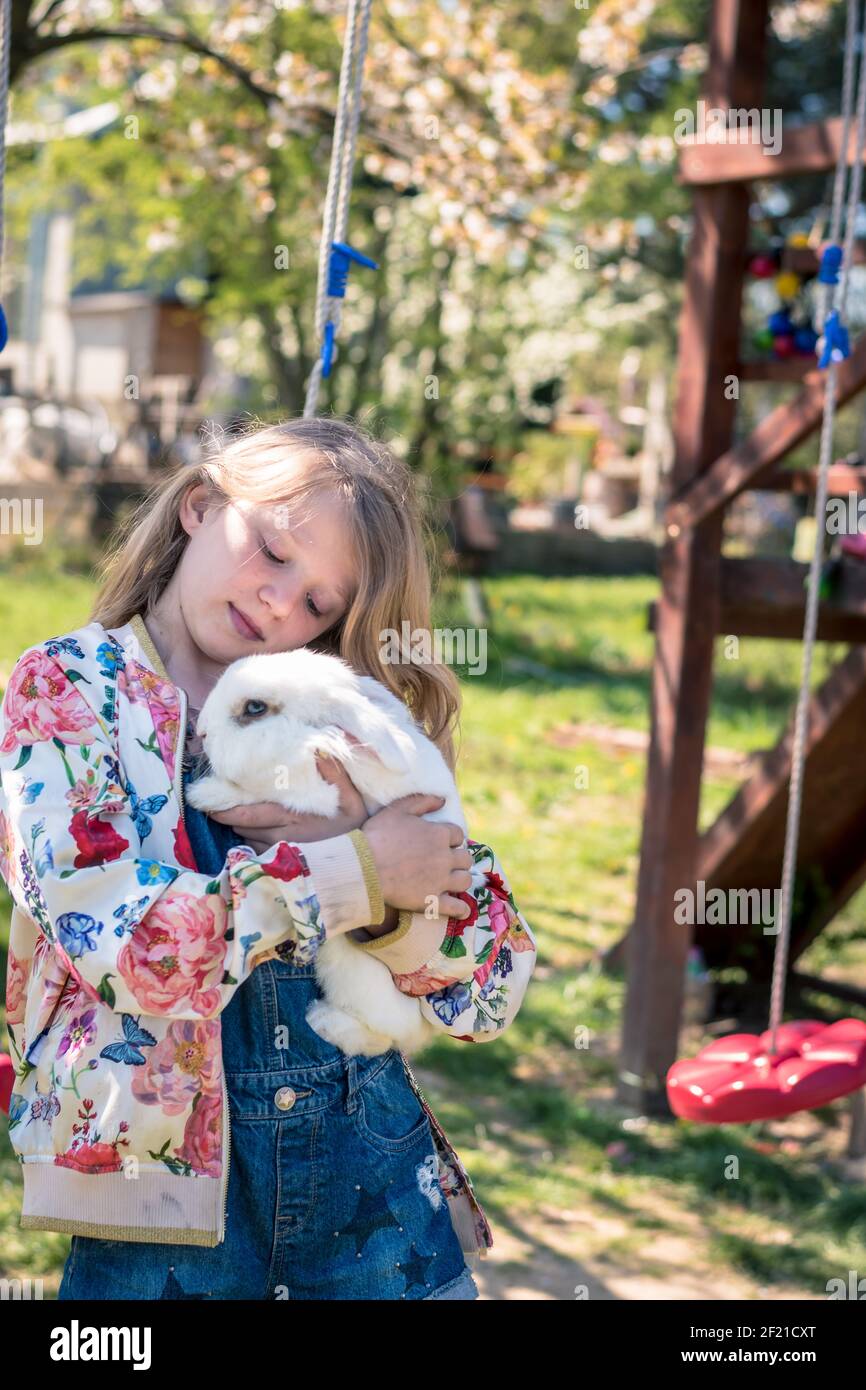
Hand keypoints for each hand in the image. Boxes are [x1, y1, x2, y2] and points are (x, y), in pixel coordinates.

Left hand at [208, 753, 367, 853]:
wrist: (365, 861)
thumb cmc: (356, 826)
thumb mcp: (352, 797)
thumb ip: (335, 773)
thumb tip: (319, 748)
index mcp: (294, 818)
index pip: (250, 814)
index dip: (226, 810)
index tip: (209, 804)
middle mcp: (284, 838)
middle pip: (244, 827)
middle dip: (230, 817)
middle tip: (218, 805)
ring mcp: (283, 853)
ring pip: (249, 840)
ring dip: (241, 829)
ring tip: (235, 817)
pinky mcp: (285, 864)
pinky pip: (259, 854)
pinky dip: (252, 843)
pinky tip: (253, 834)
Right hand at [362, 794, 472, 919]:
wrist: (364, 868)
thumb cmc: (377, 836)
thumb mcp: (398, 810)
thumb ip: (422, 801)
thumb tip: (443, 800)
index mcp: (439, 834)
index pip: (458, 835)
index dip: (451, 839)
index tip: (443, 843)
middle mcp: (445, 858)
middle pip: (465, 858)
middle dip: (458, 859)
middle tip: (446, 862)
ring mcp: (441, 881)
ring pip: (465, 880)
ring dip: (460, 879)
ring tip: (452, 881)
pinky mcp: (433, 901)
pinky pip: (456, 907)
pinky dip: (461, 909)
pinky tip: (461, 910)